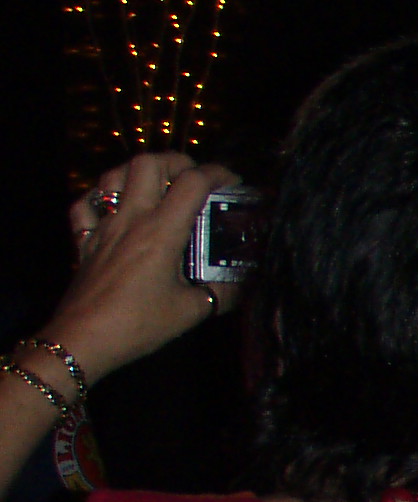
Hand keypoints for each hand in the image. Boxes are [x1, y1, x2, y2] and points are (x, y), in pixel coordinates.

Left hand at [49, 152, 240, 383]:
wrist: (83, 341)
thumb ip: (225, 291)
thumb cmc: (139, 325)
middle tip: (194, 178)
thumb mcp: (192, 311)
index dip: (218, 174)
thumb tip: (249, 281)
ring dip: (137, 172)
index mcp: (161, 231)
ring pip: (113, 175)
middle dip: (176, 161)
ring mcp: (103, 227)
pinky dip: (101, 197)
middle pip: (148, 163)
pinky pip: (86, 205)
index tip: (234, 183)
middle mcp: (130, 219)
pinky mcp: (84, 241)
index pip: (192, 182)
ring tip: (157, 185)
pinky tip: (115, 206)